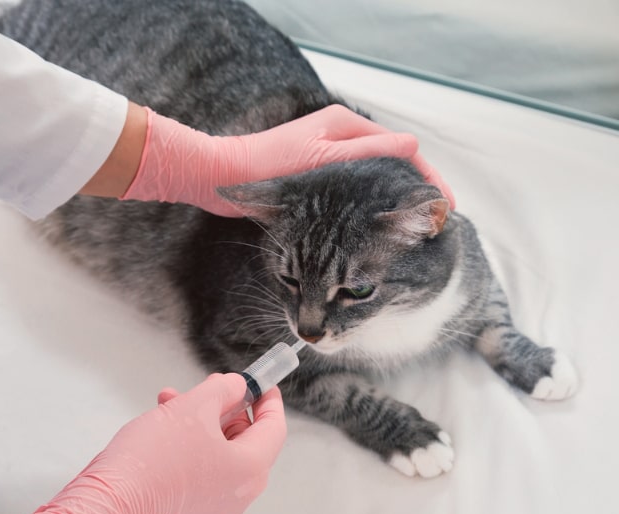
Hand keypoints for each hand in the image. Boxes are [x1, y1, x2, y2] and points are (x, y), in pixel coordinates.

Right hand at [13, 374, 286, 513]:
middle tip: (210, 388)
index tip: (262, 383)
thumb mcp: (192, 408)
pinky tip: (164, 430)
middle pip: (245, 440)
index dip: (268, 399)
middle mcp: (238, 493)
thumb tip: (236, 386)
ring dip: (201, 423)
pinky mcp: (190, 512)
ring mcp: (215, 507)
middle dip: (225, 408)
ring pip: (218, 453)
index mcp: (250, 469)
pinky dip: (189, 446)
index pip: (274, 427)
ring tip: (173, 403)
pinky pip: (201, 471)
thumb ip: (222, 391)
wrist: (112, 508)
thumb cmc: (151, 466)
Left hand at [122, 104, 453, 215]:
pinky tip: (380, 228)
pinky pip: (354, 192)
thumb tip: (412, 147)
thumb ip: (367, 153)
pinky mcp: (317, 179)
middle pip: (392, 165)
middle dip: (416, 192)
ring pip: (374, 181)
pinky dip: (371, 207)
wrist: (223, 178)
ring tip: (417, 230)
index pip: (401, 149)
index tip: (445, 205)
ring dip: (395, 202)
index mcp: (346, 126)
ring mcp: (329, 159)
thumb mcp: (323, 158)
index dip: (427, 178)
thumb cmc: (268, 165)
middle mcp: (341, 139)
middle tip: (437, 224)